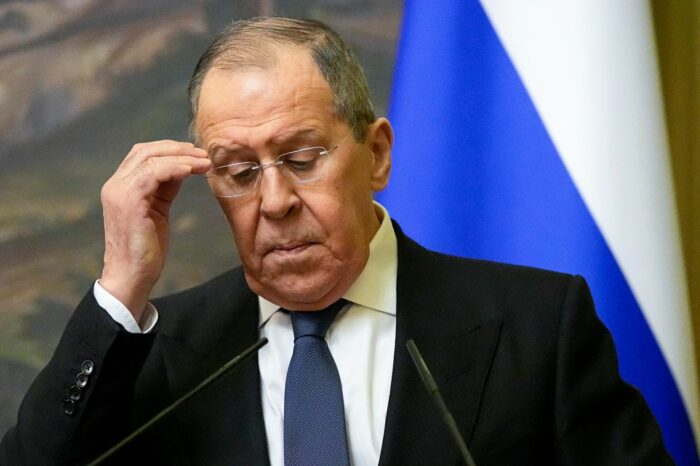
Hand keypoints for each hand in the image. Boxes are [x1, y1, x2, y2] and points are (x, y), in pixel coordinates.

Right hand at [99, 140, 210, 321]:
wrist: (131, 277)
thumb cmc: (145, 249)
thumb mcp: (158, 211)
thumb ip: (165, 188)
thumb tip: (184, 168)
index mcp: (120, 186)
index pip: (142, 154)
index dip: (170, 149)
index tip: (196, 155)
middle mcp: (115, 185)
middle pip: (145, 150)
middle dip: (177, 148)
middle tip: (203, 154)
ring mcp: (119, 192)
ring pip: (150, 158)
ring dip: (181, 157)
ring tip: (204, 162)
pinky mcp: (129, 201)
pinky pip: (152, 173)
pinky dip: (174, 168)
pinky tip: (192, 170)